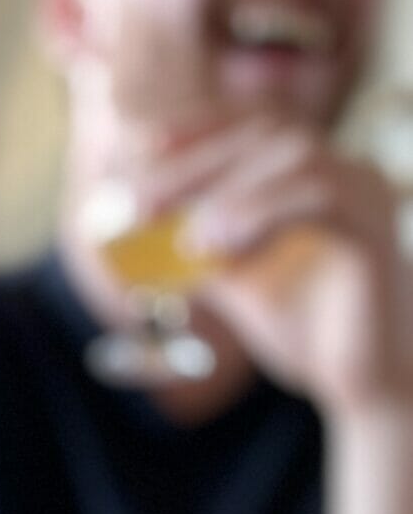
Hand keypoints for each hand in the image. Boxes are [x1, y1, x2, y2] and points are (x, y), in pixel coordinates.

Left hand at [134, 117, 412, 413]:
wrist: (363, 382)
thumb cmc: (308, 332)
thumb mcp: (239, 284)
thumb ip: (200, 253)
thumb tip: (140, 230)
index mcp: (313, 178)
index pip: (254, 131)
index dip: (199, 131)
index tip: (144, 147)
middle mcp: (345, 172)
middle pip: (267, 134)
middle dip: (198, 163)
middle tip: (142, 201)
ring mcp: (364, 194)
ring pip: (296, 156)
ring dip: (232, 190)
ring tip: (190, 235)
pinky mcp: (374, 228)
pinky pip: (322, 197)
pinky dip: (265, 212)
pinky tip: (224, 244)